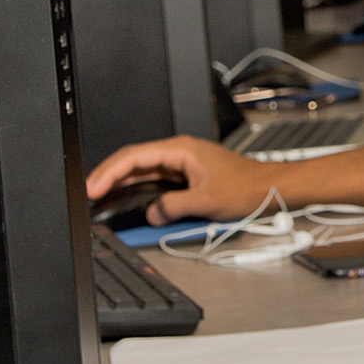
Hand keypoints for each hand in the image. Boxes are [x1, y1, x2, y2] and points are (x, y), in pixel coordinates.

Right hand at [86, 136, 278, 223]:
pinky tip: (129, 200)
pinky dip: (140, 190)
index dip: (109, 173)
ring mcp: (183, 165)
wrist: (274, 188)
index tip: (93, 188)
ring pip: (144, 172)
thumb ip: (174, 207)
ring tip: (102, 197)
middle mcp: (179, 154)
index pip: (134, 157)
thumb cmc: (250, 187)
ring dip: (123, 184)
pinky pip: (156, 182)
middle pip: (134, 162)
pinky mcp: (188, 177)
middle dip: (109, 177)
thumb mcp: (207, 201)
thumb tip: (152, 214)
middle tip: (89, 194)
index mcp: (181, 150)